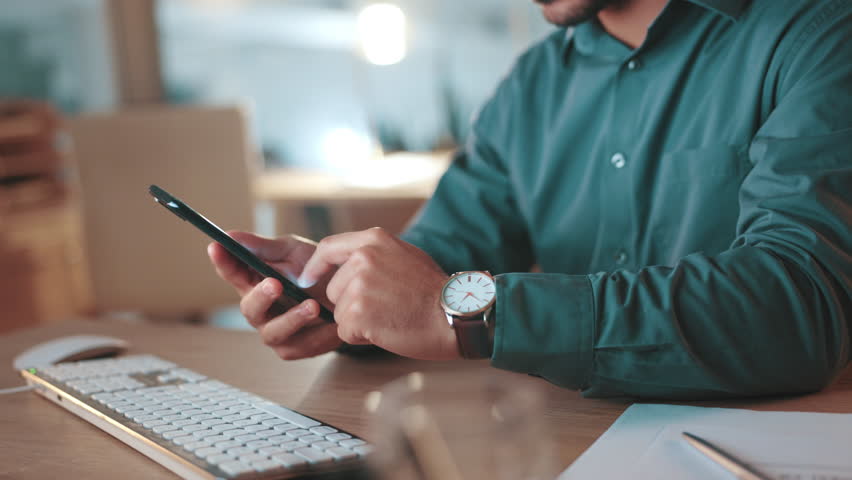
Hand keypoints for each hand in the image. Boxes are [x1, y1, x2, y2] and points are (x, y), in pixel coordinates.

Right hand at [207, 231, 342, 359]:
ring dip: (292, 319)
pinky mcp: (296, 347)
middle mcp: (261, 310)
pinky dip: (317, 335)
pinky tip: (329, 322)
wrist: (350, 292)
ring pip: (273, 332)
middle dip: (260, 296)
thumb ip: (263, 247)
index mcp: (254, 282)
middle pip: (249, 308)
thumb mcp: (292, 251)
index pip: (232, 272)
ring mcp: (276, 330)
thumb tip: (230, 235)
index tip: (217, 247)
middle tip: (275, 283)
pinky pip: (301, 346)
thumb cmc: (315, 271)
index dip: (223, 261)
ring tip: (312, 305)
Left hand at [298, 227, 458, 360]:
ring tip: (390, 317)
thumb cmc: (434, 291)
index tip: (308, 280)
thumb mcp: (405, 255)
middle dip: (351, 304)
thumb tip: (349, 263)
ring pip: (339, 313)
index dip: (315, 267)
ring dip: (358, 322)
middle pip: (333, 289)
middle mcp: (363, 258)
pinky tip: (387, 329)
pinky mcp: (358, 313)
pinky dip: (363, 337)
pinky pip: (345, 331)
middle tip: (385, 307)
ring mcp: (359, 285)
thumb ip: (375, 255)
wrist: (453, 315)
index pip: (328, 247)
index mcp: (374, 240)